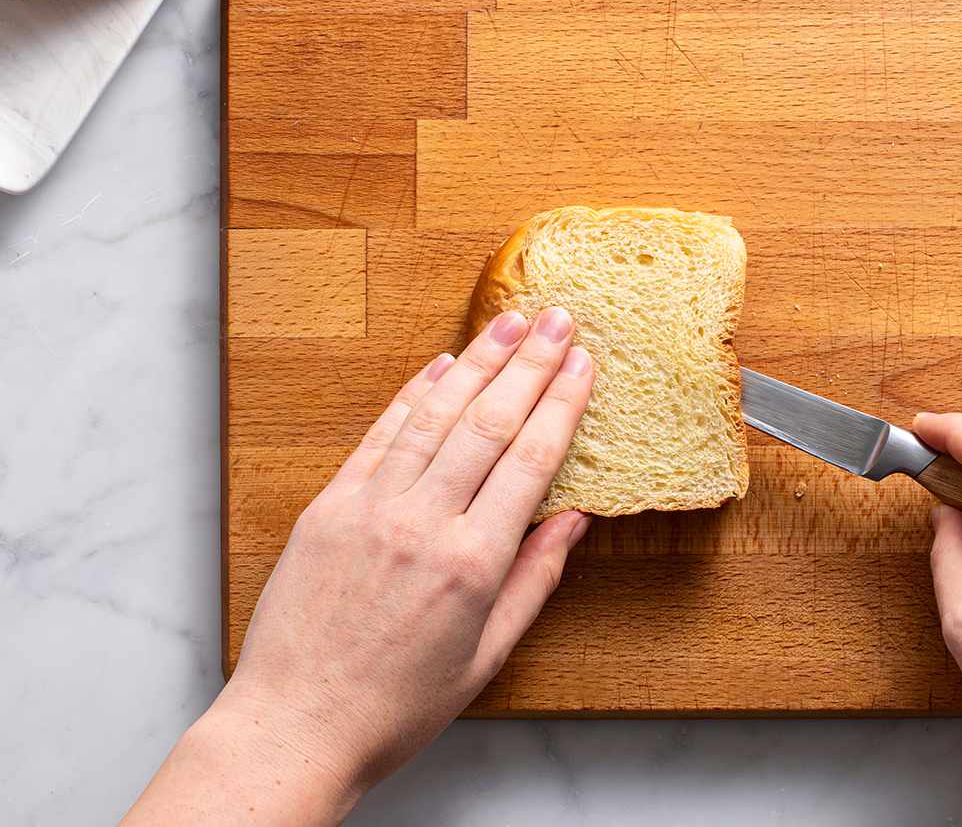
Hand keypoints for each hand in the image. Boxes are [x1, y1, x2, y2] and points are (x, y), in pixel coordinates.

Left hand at [127, 308, 594, 823]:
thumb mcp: (487, 656)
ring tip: (510, 323)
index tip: (583, 365)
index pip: (530, 460)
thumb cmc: (396, 706)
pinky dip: (411, 396)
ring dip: (477, 363)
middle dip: (529, 364)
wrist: (295, 725)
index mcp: (472, 563)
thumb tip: (573, 520)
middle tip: (559, 320)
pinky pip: (379, 437)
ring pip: (435, 417)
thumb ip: (534, 581)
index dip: (561, 404)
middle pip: (489, 423)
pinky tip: (440, 366)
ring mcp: (370, 509)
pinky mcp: (328, 508)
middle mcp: (422, 524)